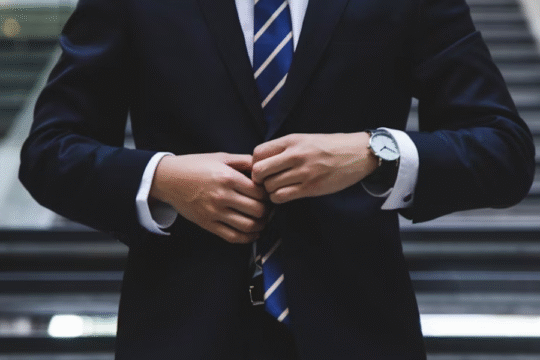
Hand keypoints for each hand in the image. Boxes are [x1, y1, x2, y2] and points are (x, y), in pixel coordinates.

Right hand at [150, 153, 269, 243]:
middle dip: (267, 210)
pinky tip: (253, 233)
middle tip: (268, 207)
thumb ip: (244, 161)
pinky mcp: (208, 224)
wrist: (169, 179)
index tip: (268, 194)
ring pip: (248, 226)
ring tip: (262, 220)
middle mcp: (222, 196)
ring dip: (261, 225)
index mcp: (228, 178)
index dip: (268, 194)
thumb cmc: (196, 165)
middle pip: (257, 210)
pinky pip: (233, 236)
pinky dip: (247, 238)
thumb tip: (264, 166)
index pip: (260, 192)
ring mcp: (214, 212)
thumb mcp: (221, 157)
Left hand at [252, 132, 377, 203]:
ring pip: (269, 187)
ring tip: (278, 188)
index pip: (257, 153)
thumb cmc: (330, 146)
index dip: (255, 163)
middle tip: (266, 182)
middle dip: (259, 179)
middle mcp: (295, 155)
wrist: (358, 153)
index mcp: (291, 140)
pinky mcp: (311, 187)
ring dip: (270, 190)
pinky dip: (279, 198)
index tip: (263, 169)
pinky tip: (285, 194)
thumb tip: (260, 161)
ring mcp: (303, 172)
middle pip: (259, 171)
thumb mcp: (305, 139)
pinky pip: (282, 197)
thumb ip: (284, 148)